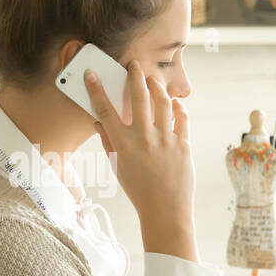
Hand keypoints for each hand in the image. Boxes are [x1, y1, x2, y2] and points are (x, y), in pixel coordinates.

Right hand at [86, 61, 197, 260]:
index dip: (96, 89)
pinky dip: (177, 107)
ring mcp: (165, 140)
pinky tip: (173, 103)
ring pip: (162, 102)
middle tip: (134, 64)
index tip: (91, 74)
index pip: (105, 110)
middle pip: (139, 97)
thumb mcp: (117, 167)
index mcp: (123, 144)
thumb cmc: (138, 190)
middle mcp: (144, 138)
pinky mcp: (183, 144)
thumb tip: (98, 121)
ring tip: (153, 80)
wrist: (165, 210)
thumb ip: (107, 142)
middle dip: (135, 76)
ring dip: (157, 87)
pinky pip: (181, 117)